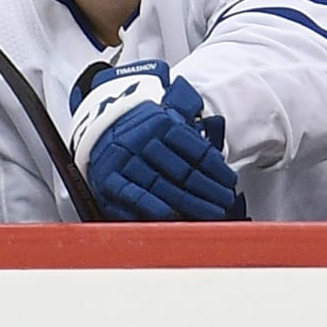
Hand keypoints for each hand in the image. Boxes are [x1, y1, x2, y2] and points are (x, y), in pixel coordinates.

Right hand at [67, 60, 238, 221]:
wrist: (97, 122)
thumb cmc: (141, 123)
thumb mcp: (165, 112)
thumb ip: (187, 120)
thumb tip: (213, 130)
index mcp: (160, 122)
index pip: (194, 149)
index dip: (216, 168)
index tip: (230, 181)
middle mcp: (143, 140)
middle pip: (183, 170)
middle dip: (208, 189)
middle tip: (225, 200)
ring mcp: (125, 160)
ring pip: (163, 185)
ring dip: (189, 203)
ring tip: (211, 213)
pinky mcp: (109, 179)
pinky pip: (131, 194)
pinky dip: (150, 206)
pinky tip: (170, 215)